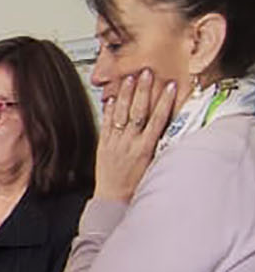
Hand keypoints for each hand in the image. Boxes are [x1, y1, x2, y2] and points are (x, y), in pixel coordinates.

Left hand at [96, 70, 178, 202]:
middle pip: (138, 111)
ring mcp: (115, 142)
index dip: (164, 101)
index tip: (169, 86)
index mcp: (145, 148)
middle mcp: (130, 143)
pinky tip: (110, 98)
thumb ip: (158, 144)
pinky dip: (108, 110)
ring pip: (120, 113)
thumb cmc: (135, 183)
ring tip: (128, 78)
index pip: (158, 119)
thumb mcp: (153, 163)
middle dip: (142, 90)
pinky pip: (106, 123)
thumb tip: (167, 127)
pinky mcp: (103, 144)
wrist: (113, 198)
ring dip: (124, 94)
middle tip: (146, 72)